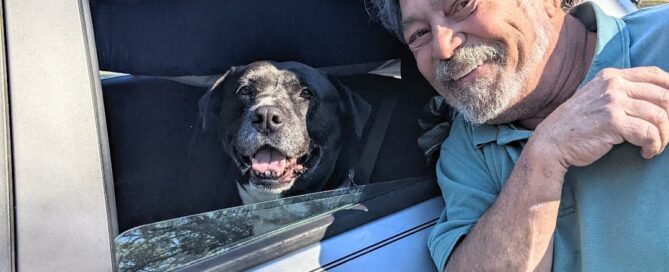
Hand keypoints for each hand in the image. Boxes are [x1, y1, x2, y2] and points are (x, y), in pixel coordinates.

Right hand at [531, 66, 668, 167]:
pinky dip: (653, 146)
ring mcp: (612, 102)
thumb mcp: (596, 99)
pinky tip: (646, 153)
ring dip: (664, 137)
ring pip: (660, 116)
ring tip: (655, 147)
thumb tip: (657, 99)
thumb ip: (620, 93)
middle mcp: (613, 85)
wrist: (551, 143)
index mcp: (610, 76)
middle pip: (664, 95)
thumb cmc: (575, 126)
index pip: (655, 74)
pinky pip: (649, 133)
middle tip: (666, 135)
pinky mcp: (613, 122)